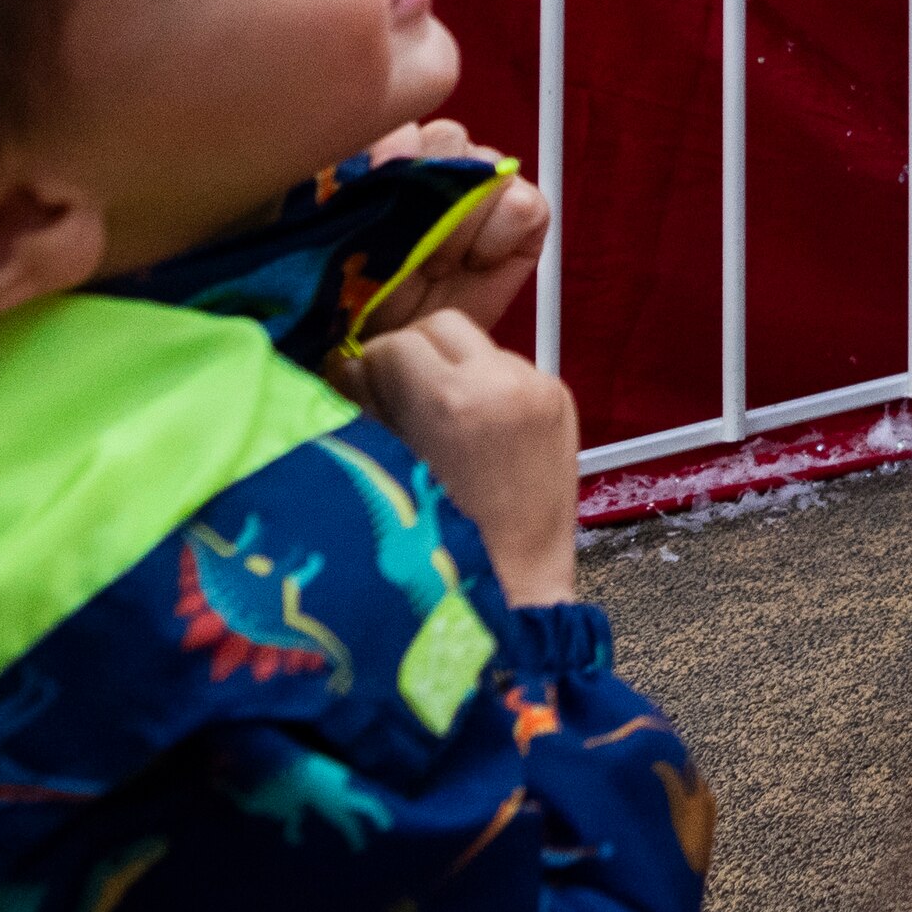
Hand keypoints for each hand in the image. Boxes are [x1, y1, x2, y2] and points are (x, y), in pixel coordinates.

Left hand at [353, 121, 551, 344]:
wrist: (398, 361)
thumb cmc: (351, 307)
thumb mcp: (323, 245)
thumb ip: (333, 192)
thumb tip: (355, 157)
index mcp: (385, 164)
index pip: (400, 126)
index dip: (391, 152)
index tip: (371, 192)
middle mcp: (437, 170)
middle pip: (447, 137)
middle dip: (429, 190)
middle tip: (407, 247)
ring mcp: (482, 194)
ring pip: (489, 163)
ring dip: (464, 217)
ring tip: (439, 266)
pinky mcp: (522, 222)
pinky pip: (526, 204)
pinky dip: (503, 233)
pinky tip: (479, 263)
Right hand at [355, 308, 581, 606]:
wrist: (515, 585)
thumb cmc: (435, 545)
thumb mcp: (384, 467)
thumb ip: (365, 407)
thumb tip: (349, 364)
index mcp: (451, 400)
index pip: (394, 344)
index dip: (372, 371)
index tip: (366, 397)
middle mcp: (503, 381)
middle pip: (440, 326)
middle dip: (413, 356)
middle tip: (400, 400)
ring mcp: (539, 387)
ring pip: (478, 344)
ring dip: (452, 369)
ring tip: (442, 421)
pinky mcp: (561, 398)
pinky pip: (509, 369)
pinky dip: (487, 388)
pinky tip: (478, 433)